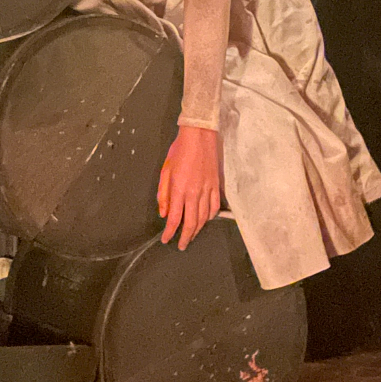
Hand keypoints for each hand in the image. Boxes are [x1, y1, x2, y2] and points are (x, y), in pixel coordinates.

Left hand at [157, 125, 221, 250]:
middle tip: (181, 245)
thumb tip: (164, 212)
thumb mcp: (165, 171)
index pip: (174, 218)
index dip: (170, 232)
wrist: (200, 135)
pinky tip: (205, 220)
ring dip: (197, 229)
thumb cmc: (179, 151)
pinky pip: (214, 206)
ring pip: (204, 217)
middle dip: (185, 237)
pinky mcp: (216, 185)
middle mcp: (194, 193)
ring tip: (191, 236)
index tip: (166, 240)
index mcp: (179, 189)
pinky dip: (210, 216)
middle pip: (191, 222)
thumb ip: (163, 194)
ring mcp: (208, 190)